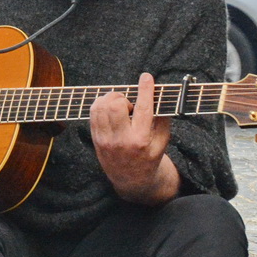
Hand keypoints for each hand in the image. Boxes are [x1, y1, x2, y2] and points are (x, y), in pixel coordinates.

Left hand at [90, 73, 180, 204]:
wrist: (131, 179)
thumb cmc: (149, 157)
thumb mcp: (163, 142)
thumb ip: (163, 119)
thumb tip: (159, 95)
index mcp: (141, 140)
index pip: (143, 109)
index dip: (145, 90)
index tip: (146, 77)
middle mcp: (121, 140)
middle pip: (115, 106)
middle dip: (122, 97)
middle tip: (129, 103)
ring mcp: (105, 140)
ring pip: (100, 107)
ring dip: (110, 99)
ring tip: (120, 106)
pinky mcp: (95, 139)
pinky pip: (92, 113)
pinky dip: (101, 105)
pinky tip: (110, 109)